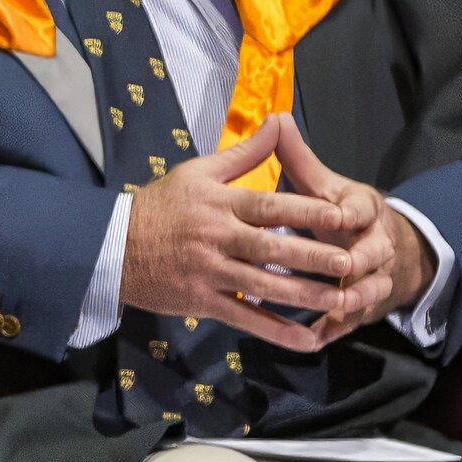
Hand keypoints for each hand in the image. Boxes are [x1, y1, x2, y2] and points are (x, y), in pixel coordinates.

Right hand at [119, 117, 379, 346]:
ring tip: (338, 300)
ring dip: (301, 296)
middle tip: (349, 263)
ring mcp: (209, 272)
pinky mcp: (202, 302)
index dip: (305, 212)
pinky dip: (276, 332)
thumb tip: (279, 121)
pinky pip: (245, 319)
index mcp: (220, 203)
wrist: (112, 244)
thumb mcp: (198, 171)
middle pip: (271, 248)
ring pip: (262, 286)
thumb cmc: (161, 204)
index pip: (269, 206)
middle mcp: (217, 237)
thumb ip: (244, 153)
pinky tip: (306, 340)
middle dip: (311, 257)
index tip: (339, 216)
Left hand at [260, 117, 428, 345]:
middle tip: (343, 265)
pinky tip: (311, 339)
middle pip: (373, 253)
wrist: (384, 248)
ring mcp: (373, 278)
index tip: (338, 215)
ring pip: (369, 290)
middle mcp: (375, 244)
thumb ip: (298, 158)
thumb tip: (276, 117)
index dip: (351, 212)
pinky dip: (334, 330)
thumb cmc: (340, 212)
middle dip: (359, 259)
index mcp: (364, 210)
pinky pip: (351, 322)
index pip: (362, 208)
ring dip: (353, 298)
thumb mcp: (324, 185)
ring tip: (334, 305)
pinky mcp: (363, 308)